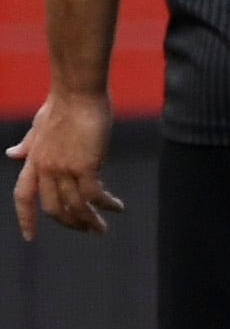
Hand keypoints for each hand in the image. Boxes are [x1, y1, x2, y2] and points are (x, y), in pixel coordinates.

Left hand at [10, 92, 120, 237]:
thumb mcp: (39, 127)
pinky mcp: (85, 165)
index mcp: (33, 161)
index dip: (25, 218)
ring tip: (103, 228)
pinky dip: (106, 205)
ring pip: (75, 206)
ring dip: (90, 221)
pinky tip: (117, 207)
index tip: (29, 237)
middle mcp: (45, 169)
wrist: (77, 91)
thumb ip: (28, 144)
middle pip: (53, 209)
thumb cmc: (62, 104)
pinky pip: (95, 195)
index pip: (23, 197)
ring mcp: (64, 168)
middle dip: (70, 224)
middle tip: (87, 230)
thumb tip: (12, 154)